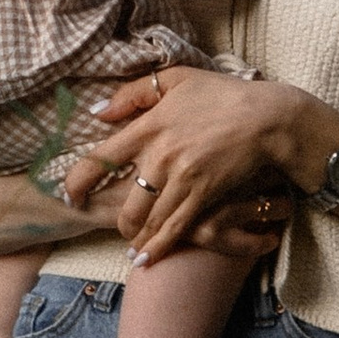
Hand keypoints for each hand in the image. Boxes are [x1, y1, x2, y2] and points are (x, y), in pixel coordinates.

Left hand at [63, 67, 325, 263]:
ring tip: (132, 247)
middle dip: (118, 220)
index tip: (71, 195)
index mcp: (149, 126)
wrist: (266, 118)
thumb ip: (133, 93)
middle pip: (126, 201)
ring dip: (137, 238)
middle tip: (116, 226)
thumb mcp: (176, 78)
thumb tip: (99, 112)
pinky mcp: (204, 194)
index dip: (79, 181)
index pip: (101, 158)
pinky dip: (159, 246)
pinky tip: (147, 259)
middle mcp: (160, 155)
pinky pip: (175, 227)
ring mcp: (182, 178)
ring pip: (149, 220)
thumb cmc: (222, 94)